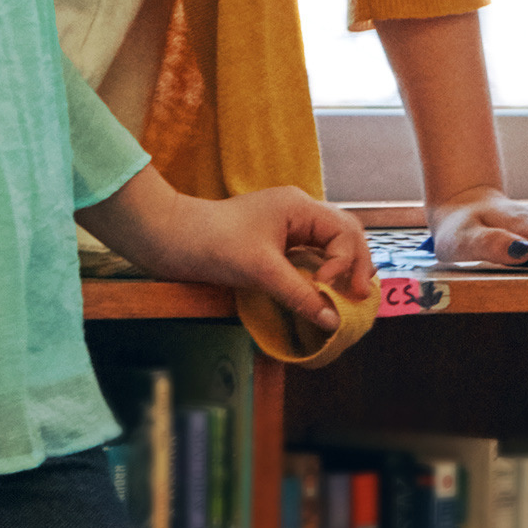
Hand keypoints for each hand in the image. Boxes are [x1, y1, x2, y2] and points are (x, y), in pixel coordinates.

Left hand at [123, 183, 371, 334]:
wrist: (168, 237)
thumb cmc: (213, 244)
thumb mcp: (260, 271)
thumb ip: (300, 294)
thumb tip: (332, 321)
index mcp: (300, 207)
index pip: (345, 231)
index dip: (345, 262)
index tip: (326, 287)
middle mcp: (299, 211)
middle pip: (345, 234)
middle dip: (355, 264)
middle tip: (359, 296)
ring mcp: (286, 224)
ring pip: (329, 244)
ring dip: (340, 269)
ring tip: (345, 296)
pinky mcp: (274, 240)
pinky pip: (309, 254)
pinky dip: (320, 272)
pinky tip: (319, 290)